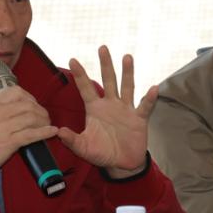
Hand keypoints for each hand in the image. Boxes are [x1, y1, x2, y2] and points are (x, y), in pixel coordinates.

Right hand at [0, 85, 57, 170]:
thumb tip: (18, 105)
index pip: (15, 91)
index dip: (30, 97)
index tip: (34, 105)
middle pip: (28, 105)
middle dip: (40, 111)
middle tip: (45, 117)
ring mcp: (2, 127)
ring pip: (32, 117)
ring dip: (44, 121)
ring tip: (47, 125)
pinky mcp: (8, 142)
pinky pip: (32, 134)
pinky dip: (45, 132)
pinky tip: (52, 131)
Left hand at [58, 45, 156, 177]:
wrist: (122, 164)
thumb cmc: (102, 153)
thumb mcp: (84, 148)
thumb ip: (72, 140)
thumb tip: (58, 132)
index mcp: (95, 109)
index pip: (86, 89)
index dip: (80, 75)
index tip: (72, 60)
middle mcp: (110, 105)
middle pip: (108, 80)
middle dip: (105, 65)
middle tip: (102, 48)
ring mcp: (126, 110)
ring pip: (126, 87)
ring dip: (127, 73)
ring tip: (127, 57)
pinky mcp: (139, 118)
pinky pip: (144, 106)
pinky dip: (149, 98)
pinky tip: (153, 88)